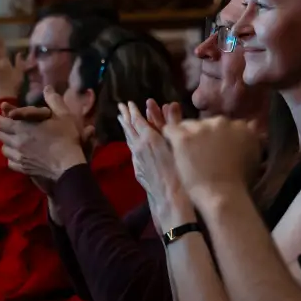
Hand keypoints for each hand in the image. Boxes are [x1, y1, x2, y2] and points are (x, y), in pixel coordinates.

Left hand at [0, 86, 90, 185]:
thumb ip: (54, 100)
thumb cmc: (65, 138)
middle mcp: (16, 142)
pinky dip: (12, 157)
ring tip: (11, 140)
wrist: (68, 167)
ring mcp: (19, 157)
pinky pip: (10, 162)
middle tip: (3, 125)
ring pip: (3, 149)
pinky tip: (18, 155)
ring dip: (6, 143)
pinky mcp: (23, 169)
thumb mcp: (63, 115)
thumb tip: (47, 88)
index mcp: (22, 128)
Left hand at [117, 101, 187, 227]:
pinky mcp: (138, 170)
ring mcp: (136, 160)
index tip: (128, 103)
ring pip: (129, 140)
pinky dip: (130, 141)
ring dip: (125, 128)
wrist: (169, 198)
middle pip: (129, 129)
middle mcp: (139, 147)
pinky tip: (131, 143)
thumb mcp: (178, 143)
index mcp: (149, 138)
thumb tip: (169, 104)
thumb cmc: (180, 170)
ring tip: (122, 120)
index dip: (133, 111)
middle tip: (120, 107)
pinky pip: (132, 151)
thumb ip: (172, 123)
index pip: (137, 120)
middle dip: (125, 116)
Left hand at [162, 116, 260, 211]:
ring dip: (188, 137)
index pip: (224, 125)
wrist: (222, 196)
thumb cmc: (239, 184)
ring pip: (188, 125)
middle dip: (203, 135)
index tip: (215, 149)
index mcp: (241, 126)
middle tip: (201, 154)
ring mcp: (202, 128)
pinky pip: (170, 130)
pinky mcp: (183, 136)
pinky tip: (172, 150)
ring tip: (187, 156)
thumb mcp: (254, 158)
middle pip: (206, 123)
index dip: (218, 137)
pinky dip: (170, 137)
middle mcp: (222, 122)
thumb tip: (252, 127)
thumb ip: (250, 140)